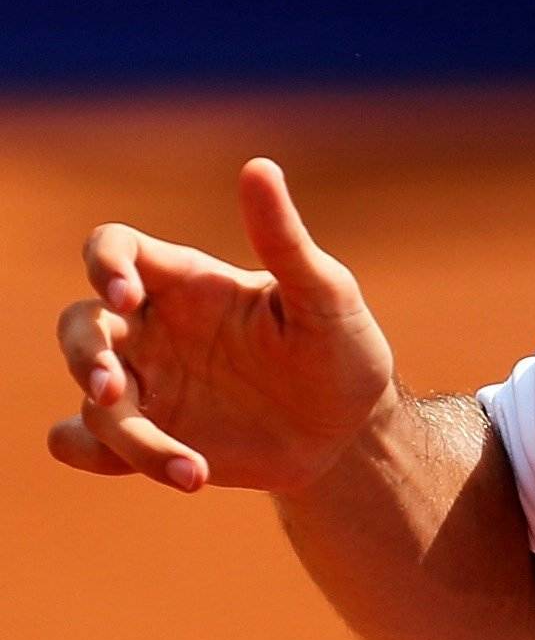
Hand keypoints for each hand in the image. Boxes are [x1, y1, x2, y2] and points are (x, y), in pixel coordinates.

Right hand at [46, 160, 395, 495]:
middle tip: (114, 387)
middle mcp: (154, 330)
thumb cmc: (342, 348)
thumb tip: (259, 167)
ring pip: (88, 398)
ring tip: (190, 468)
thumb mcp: (325, 294)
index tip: (127, 294)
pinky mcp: (144, 436)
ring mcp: (145, 384)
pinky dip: (100, 457)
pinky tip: (167, 472)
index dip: (103, 263)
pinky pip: (80, 443)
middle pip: (78, 324)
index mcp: (188, 282)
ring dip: (122, 434)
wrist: (350, 429)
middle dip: (83, 355)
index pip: (114, 249)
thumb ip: (285, 237)